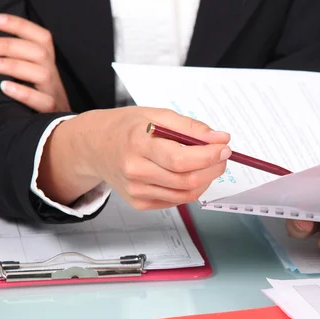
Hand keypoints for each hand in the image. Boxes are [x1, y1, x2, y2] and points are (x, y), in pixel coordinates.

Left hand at [0, 13, 69, 111]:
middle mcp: (54, 77)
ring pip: (41, 73)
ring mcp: (54, 95)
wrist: (57, 133)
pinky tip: (4, 87)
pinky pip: (43, 102)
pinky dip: (23, 92)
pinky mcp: (53, 114)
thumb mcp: (30, 79)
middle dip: (7, 45)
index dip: (19, 25)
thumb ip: (18, 62)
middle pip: (39, 52)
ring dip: (11, 65)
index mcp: (48, 65)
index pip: (42, 38)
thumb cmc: (34, 103)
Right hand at [38, 106, 231, 209]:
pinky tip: (189, 173)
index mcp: (138, 144)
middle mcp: (135, 171)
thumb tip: (220, 138)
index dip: (208, 156)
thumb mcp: (157, 115)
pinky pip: (176, 200)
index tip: (225, 148)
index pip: (181, 159)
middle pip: (186, 180)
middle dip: (213, 169)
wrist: (95, 146)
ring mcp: (136, 191)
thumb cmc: (127, 128)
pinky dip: (190, 188)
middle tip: (222, 156)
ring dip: (205, 180)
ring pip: (185, 194)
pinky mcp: (139, 203)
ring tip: (208, 164)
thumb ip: (190, 127)